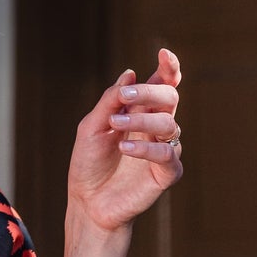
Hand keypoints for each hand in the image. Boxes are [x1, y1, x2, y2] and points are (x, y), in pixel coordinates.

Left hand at [66, 46, 183, 233]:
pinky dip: (146, 148)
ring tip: (115, 126)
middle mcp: (156, 127)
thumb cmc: (89, 163)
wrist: (87, 202)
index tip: (165, 54)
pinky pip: (167, 154)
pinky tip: (124, 148)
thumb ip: (110, 101)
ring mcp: (164, 149)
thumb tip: (130, 75)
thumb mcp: (91, 127)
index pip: (163, 84)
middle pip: (169, 97)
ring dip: (141, 120)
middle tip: (125, 97)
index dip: (169, 68)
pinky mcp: (166, 173)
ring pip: (169, 123)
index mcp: (141, 111)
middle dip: (149, 92)